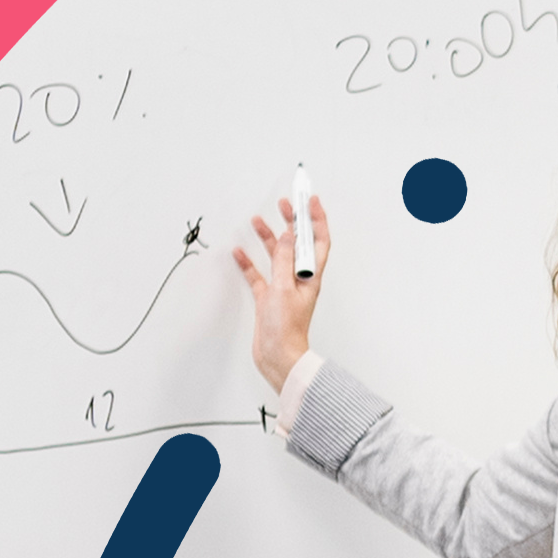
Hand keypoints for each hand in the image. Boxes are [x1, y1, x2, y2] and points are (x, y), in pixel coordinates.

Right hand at [231, 191, 329, 394]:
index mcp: (310, 276)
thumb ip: (285, 260)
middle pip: (297, 244)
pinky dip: (249, 263)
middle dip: (291, 222)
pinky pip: (258, 275)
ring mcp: (283, 288)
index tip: (310, 199)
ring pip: (276, 256)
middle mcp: (298, 279)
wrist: (278, 357)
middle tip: (283, 204)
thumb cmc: (286, 330)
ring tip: (257, 220)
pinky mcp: (268, 299)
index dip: (316, 219)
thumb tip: (290, 235)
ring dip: (268, 238)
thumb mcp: (284, 288)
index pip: (318, 241)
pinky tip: (239, 253)